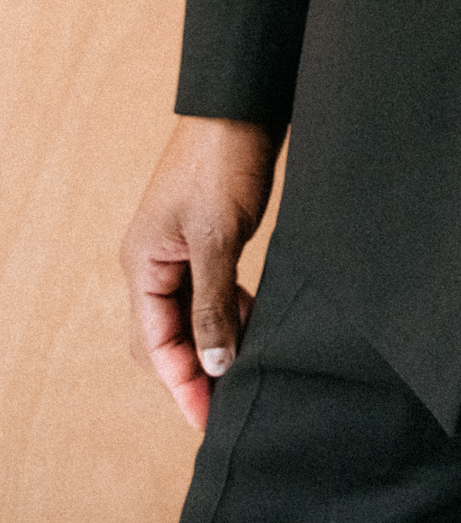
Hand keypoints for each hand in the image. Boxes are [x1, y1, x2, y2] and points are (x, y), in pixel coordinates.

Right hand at [121, 116, 281, 429]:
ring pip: (188, 315)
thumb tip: (212, 366)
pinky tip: (253, 321)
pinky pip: (207, 291)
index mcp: (144, 264)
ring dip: (213, 343)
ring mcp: (178, 249)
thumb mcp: (219, 237)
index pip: (154, 344)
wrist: (242, 105)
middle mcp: (154, 262)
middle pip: (164, 337)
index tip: (209, 417)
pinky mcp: (204, 238)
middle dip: (193, 371)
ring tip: (247, 369)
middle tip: (227, 404)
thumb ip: (213, 304)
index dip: (182, 383)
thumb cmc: (223, 161)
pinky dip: (227, 312)